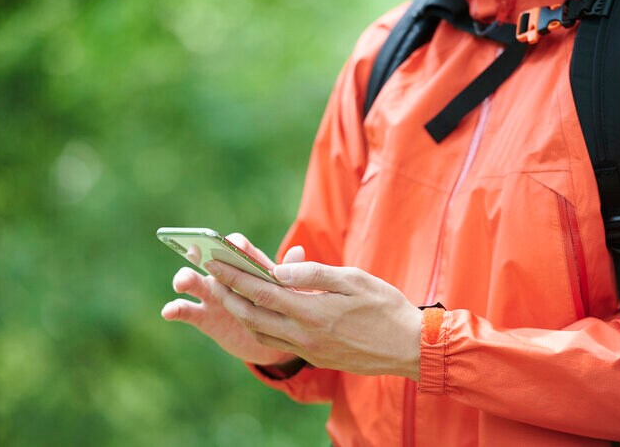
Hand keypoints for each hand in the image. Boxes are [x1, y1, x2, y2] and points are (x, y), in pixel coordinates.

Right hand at [161, 233, 304, 365]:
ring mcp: (212, 296)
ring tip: (182, 283)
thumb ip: (293, 273)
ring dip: (185, 278)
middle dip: (201, 254)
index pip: (238, 246)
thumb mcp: (291, 291)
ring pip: (194, 282)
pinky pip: (186, 311)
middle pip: (210, 259)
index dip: (233, 244)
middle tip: (194, 251)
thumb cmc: (284, 305)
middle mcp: (225, 275)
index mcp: (247, 265)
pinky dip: (175, 309)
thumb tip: (299, 252)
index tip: (233, 246)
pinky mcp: (204, 317)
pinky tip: (169, 311)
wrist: (278, 336)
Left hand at [203, 260, 421, 379]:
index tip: (214, 261)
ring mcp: (309, 350)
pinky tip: (259, 314)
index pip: (261, 292)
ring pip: (261, 333)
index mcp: (313, 312)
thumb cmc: (386, 307)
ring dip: (240, 312)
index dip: (234, 276)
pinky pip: (278, 342)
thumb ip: (314, 275)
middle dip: (227, 294)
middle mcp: (304, 335)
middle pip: (252, 315)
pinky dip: (260, 326)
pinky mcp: (316, 357)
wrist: (409, 347)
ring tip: (228, 293)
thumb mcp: (354, 280)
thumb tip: (279, 269)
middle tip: (211, 276)